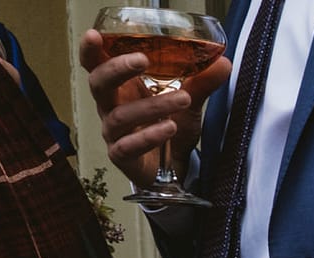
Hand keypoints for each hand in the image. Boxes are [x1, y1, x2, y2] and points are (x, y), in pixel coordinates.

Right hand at [79, 29, 230, 189]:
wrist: (175, 166)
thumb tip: (223, 62)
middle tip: (142, 60)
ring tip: (183, 99)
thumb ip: (201, 82)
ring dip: (151, 106)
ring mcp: (114, 133)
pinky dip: (148, 136)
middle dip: (116, 69)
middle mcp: (111, 107)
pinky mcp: (122, 157)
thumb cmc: (171, 126)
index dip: (90, 50)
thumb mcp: (188, 101)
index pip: (95, 64)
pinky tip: (169, 128)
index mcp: (121, 87)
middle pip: (99, 84)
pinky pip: (127, 146)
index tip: (94, 34)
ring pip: (120, 116)